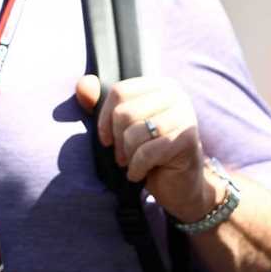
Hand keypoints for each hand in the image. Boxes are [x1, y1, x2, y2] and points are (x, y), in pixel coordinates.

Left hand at [75, 75, 214, 222]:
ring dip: (128, 155)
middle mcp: (175, 95)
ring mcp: (184, 116)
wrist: (180, 185)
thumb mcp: (122, 128)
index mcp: (159, 86)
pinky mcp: (187, 139)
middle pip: (125, 112)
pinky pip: (147, 152)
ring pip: (134, 133)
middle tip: (122, 156)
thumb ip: (100, 105)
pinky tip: (140, 173)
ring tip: (133, 163)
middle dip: (118, 141)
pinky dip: (136, 168)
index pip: (119, 91)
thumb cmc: (148, 153)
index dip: (104, 118)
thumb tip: (82, 86)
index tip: (106, 139)